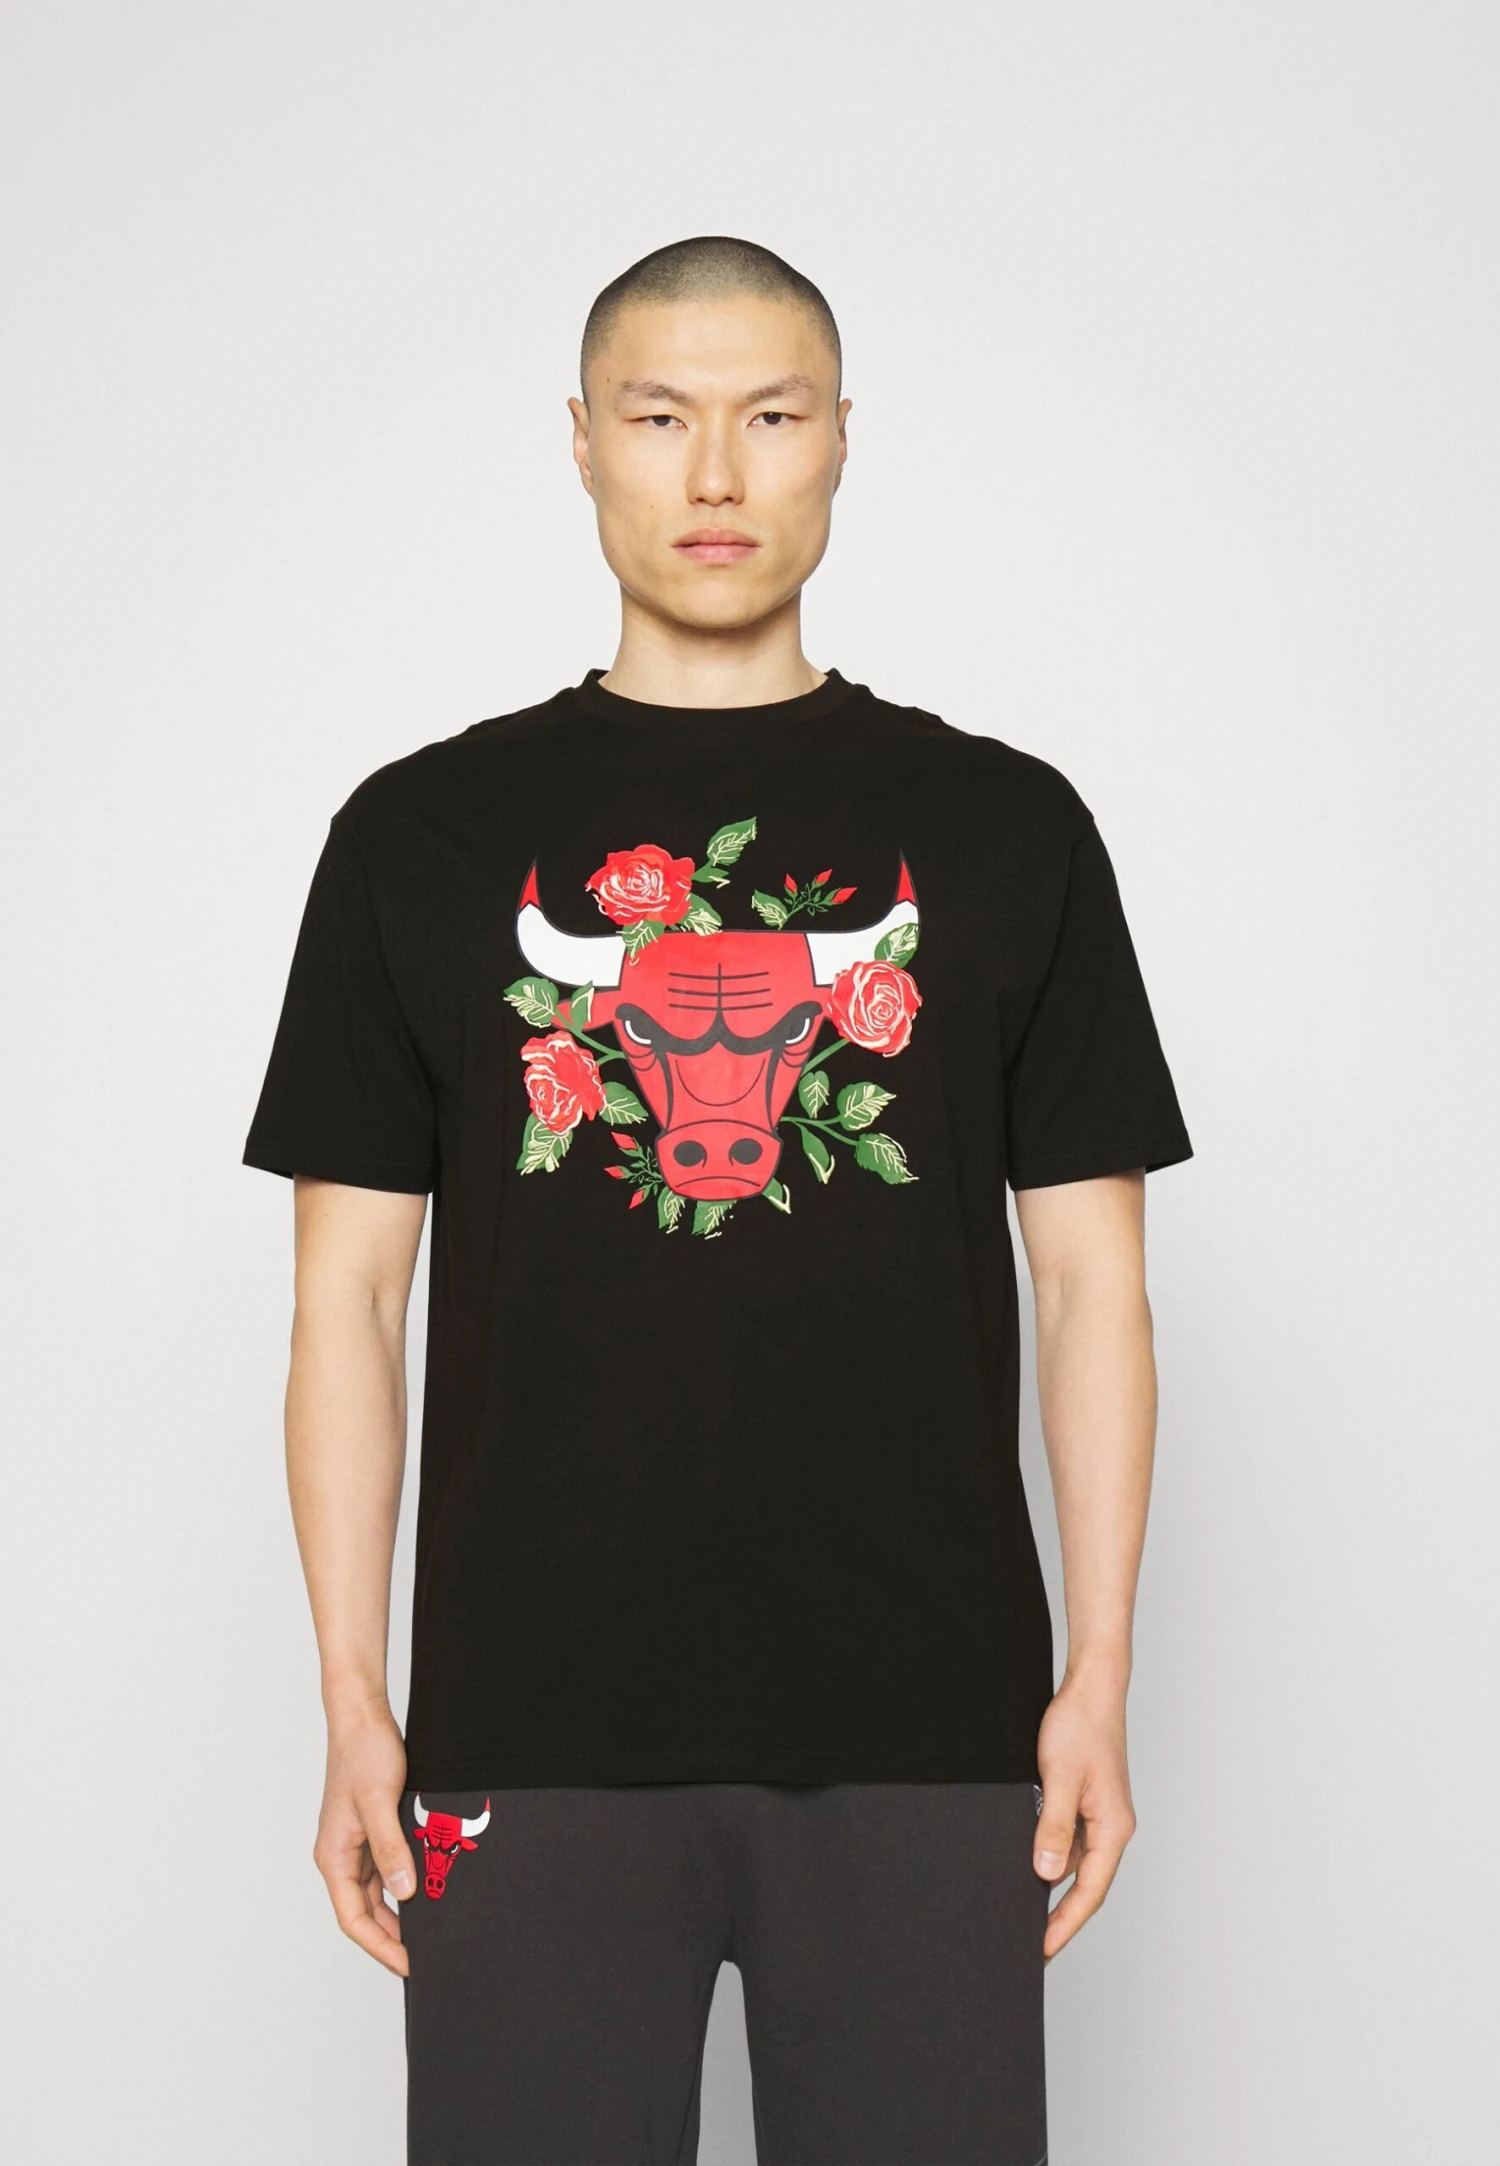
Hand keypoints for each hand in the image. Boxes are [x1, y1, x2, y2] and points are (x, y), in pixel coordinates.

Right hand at [312, 1700, 414, 1976]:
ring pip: (379, 1894)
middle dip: (394, 1937)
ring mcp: (357, 1844)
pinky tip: (429, 1890)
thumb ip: (391, 1848)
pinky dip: (407, 1883)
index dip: (380, 1947)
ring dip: (402, 1912)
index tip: (408, 1965)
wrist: (362, 1716)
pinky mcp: (373, 1830)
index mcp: (334, 1857)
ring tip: (432, 1932)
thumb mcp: (379, 1802)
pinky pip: (389, 1869)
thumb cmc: (362, 1753)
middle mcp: (342, 1856)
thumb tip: (405, 1891)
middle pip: (366, 1913)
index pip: (353, 1919)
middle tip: (427, 1957)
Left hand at [1032, 1665, 1136, 1962]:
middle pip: (1088, 1885)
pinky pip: (1072, 1842)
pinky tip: (1034, 1864)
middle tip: (1035, 1944)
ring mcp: (1101, 1815)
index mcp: (1113, 1828)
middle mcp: (1112, 1827)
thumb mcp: (1058, 1777)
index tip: (1044, 1950)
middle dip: (1062, 1916)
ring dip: (1056, 1888)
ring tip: (1029, 1912)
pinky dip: (1054, 1858)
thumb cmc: (1080, 1726)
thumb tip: (1046, 1872)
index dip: (1066, 1924)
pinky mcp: (1089, 1802)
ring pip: (1078, 1864)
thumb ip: (1052, 1826)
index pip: (1090, 1891)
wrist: (1091, 1688)